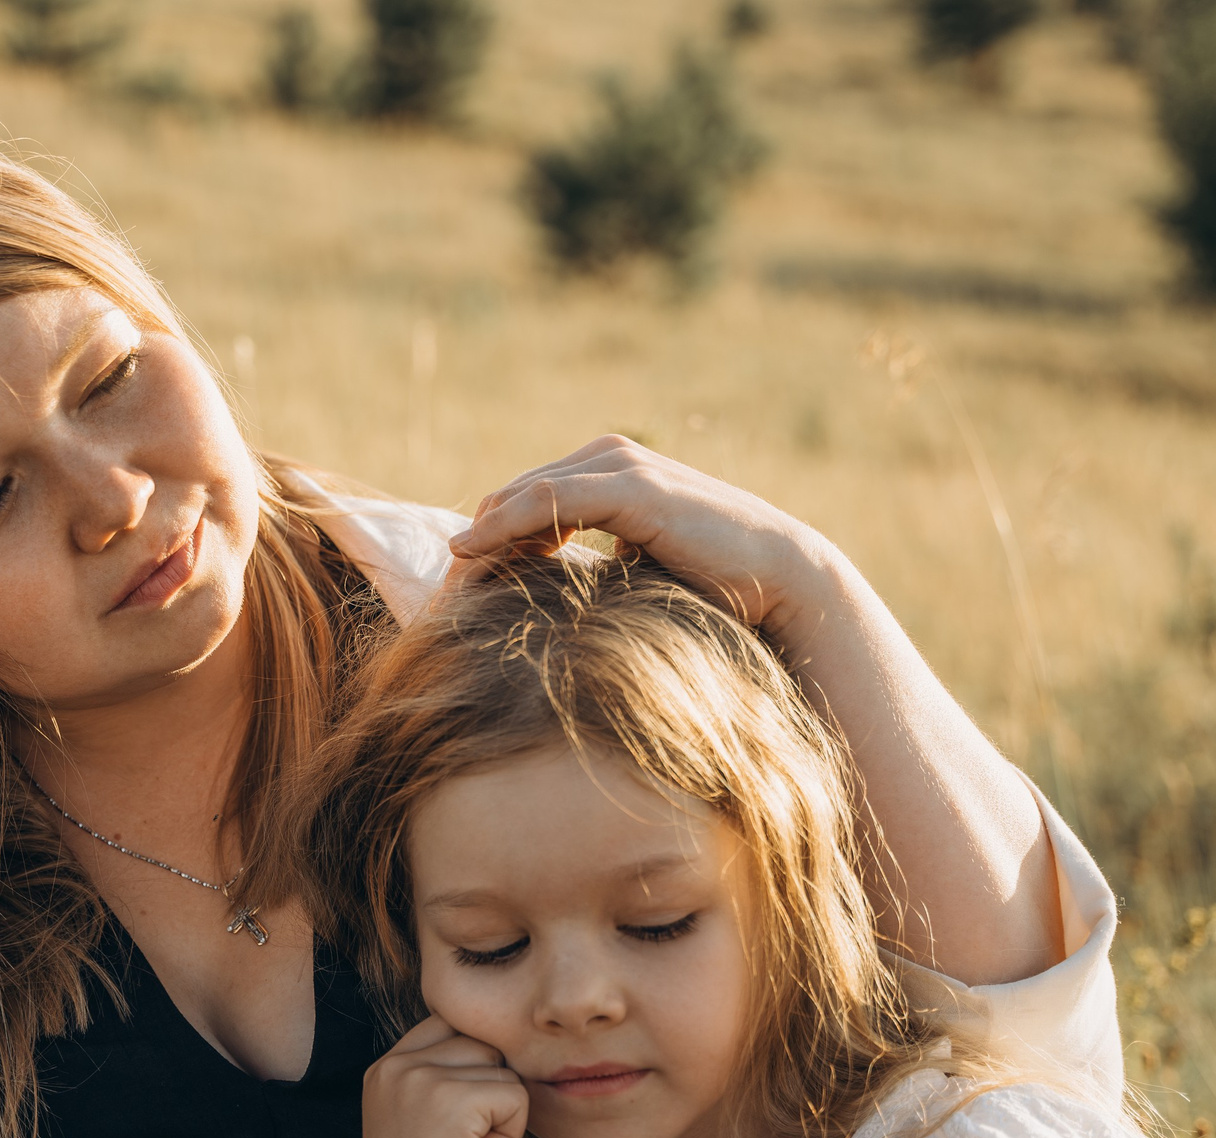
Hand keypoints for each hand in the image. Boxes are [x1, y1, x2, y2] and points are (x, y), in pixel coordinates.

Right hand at [357, 1016, 528, 1137]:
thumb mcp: (416, 1117)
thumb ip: (441, 1076)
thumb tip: (501, 1044)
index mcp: (386, 1065)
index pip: (450, 1023)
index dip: (472, 1063)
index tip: (462, 1113)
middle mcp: (398, 1063)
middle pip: (483, 1044)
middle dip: (489, 1090)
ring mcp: (422, 1079)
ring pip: (503, 1070)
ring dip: (501, 1113)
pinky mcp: (453, 1101)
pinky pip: (515, 1096)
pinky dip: (509, 1132)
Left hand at [447, 436, 845, 636]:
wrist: (779, 580)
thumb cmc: (712, 586)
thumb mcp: (634, 572)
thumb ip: (589, 568)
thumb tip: (538, 602)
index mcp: (607, 472)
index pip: (523, 498)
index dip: (484, 539)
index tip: (451, 588)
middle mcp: (608, 456)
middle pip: (512, 493)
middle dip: (474, 540)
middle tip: (437, 594)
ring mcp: (620, 466)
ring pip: (522, 494)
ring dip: (479, 538)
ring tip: (446, 584)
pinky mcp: (631, 487)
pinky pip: (546, 501)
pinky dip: (503, 526)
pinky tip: (468, 554)